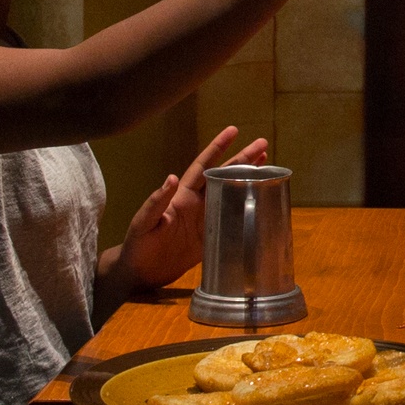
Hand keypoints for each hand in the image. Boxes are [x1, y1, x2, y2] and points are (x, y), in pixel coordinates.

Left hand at [107, 125, 264, 301]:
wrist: (140, 274)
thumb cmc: (138, 245)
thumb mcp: (144, 223)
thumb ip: (157, 202)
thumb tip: (172, 177)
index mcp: (182, 196)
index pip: (203, 166)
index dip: (217, 148)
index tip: (234, 130)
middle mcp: (197, 204)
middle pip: (223, 176)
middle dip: (242, 159)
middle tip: (263, 144)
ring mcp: (205, 221)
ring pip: (230, 195)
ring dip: (246, 180)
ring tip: (266, 166)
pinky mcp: (210, 239)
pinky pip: (231, 222)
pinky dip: (246, 213)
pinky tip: (260, 206)